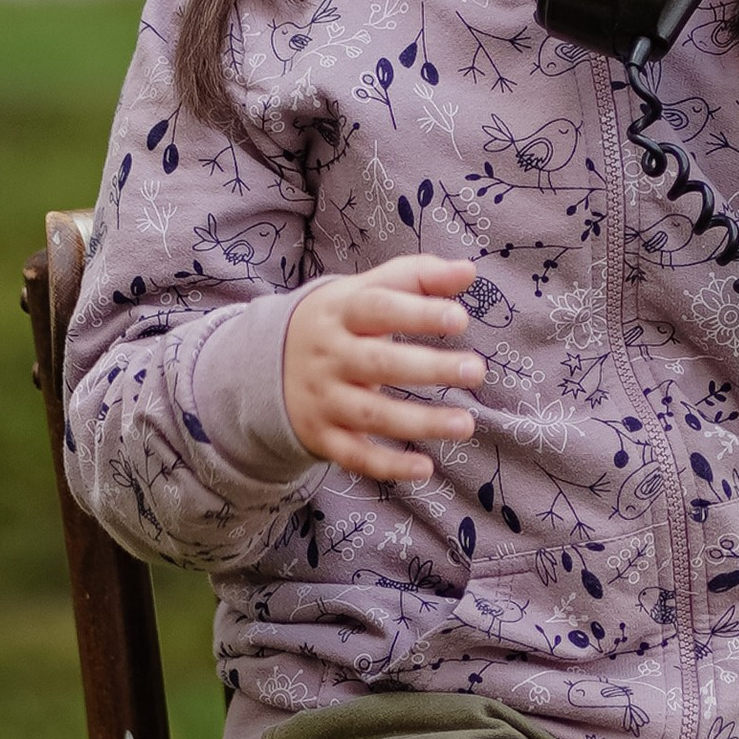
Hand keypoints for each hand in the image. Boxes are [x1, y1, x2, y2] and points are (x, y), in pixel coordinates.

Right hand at [282, 256, 484, 482]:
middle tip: (476, 370)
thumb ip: (415, 277)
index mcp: (340, 313)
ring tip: (466, 424)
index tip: (459, 318)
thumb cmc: (337, 322)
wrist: (262, 363)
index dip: (417, 313)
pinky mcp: (324, 436)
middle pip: (379, 363)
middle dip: (429, 368)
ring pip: (372, 414)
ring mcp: (325, 399)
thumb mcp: (364, 291)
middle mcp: (330, 356)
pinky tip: (426, 468)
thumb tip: (468, 270)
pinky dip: (388, 466)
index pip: (378, 308)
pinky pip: (355, 456)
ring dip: (421, 422)